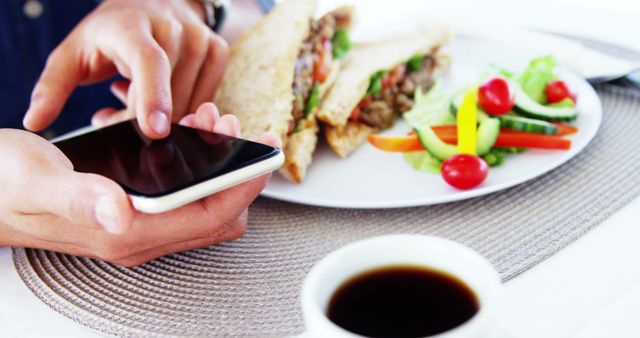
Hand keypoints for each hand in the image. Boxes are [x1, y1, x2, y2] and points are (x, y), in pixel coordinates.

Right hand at [1, 103, 280, 265]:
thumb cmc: (5, 186)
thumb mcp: (38, 180)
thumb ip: (79, 197)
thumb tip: (118, 210)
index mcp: (126, 232)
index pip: (211, 215)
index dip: (244, 185)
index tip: (262, 153)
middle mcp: (140, 236)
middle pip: (217, 214)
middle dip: (236, 172)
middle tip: (230, 128)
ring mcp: (138, 227)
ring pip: (203, 205)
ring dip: (218, 167)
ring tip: (210, 123)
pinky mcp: (132, 213)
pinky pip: (184, 197)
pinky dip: (198, 168)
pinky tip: (186, 136)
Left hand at [23, 0, 227, 138]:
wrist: (151, 4)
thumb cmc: (109, 34)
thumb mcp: (74, 53)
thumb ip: (53, 86)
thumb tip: (34, 121)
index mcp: (133, 26)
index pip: (150, 62)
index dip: (153, 97)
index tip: (154, 131)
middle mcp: (173, 28)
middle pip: (168, 95)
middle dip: (140, 120)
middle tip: (113, 115)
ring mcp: (201, 39)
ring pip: (188, 103)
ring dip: (161, 118)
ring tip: (135, 99)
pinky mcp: (218, 51)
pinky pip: (204, 100)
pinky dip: (182, 110)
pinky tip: (162, 97)